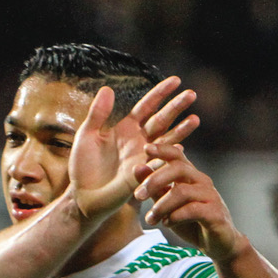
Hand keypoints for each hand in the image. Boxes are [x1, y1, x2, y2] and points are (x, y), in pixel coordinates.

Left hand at [69, 76, 197, 221]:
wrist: (82, 196)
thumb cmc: (82, 167)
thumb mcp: (86, 136)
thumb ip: (97, 114)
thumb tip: (107, 88)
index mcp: (126, 128)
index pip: (147, 106)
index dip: (160, 93)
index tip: (176, 80)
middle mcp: (139, 140)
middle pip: (161, 119)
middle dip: (176, 107)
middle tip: (191, 94)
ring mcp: (143, 157)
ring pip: (166, 140)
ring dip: (181, 130)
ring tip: (195, 119)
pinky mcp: (143, 174)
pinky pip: (160, 164)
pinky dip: (169, 156)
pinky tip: (180, 148)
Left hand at [135, 143, 245, 260]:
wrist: (217, 243)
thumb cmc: (190, 221)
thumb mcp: (167, 204)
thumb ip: (154, 188)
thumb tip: (137, 167)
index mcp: (190, 176)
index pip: (177, 156)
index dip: (163, 149)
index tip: (145, 148)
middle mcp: (202, 181)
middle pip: (178, 169)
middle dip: (154, 180)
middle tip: (137, 195)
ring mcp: (210, 196)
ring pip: (182, 191)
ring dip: (161, 206)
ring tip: (150, 219)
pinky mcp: (215, 213)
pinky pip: (192, 209)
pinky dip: (175, 217)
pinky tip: (166, 223)